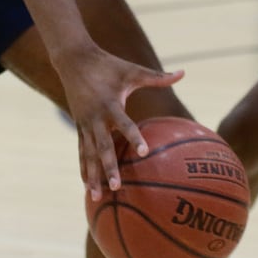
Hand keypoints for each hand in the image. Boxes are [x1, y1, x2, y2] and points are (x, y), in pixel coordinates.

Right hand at [57, 46, 184, 200]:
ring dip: (92, 176)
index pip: (124, 123)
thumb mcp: (131, 70)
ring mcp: (84, 124)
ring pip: (88, 155)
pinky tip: (87, 187)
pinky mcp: (79, 127)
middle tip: (117, 187)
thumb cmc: (107, 64)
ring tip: (96, 197)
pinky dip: (84, 168)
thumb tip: (183, 73)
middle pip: (103, 147)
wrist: (73, 59)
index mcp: (110, 104)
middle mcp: (95, 117)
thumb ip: (157, 77)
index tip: (145, 152)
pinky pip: (81, 151)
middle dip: (109, 168)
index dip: (134, 137)